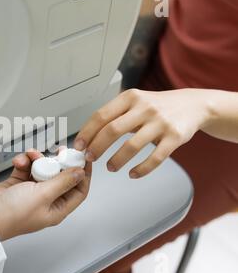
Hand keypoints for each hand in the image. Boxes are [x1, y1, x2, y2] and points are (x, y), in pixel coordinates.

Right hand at [0, 150, 91, 240]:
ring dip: (37, 160)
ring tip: (32, 155)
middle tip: (59, 151)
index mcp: (57, 209)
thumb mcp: (43, 195)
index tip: (82, 158)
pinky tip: (19, 162)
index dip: (83, 174)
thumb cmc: (12, 214)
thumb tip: (80, 173)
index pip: (78, 190)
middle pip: (60, 177)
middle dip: (59, 163)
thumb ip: (63, 182)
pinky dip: (23, 163)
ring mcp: (31, 193)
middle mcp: (46, 201)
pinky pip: (26, 169)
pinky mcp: (17, 185)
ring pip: (42, 170)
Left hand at [74, 88, 212, 178]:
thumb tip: (87, 136)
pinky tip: (133, 174)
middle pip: (112, 130)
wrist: (193, 105)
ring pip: (132, 146)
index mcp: (130, 98)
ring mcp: (161, 122)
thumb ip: (114, 115)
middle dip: (97, 147)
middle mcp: (144, 108)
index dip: (87, 132)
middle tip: (90, 158)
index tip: (78, 146)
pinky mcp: (175, 137)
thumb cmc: (157, 106)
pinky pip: (155, 158)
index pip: (101, 115)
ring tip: (110, 167)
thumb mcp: (135, 102)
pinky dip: (142, 169)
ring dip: (117, 160)